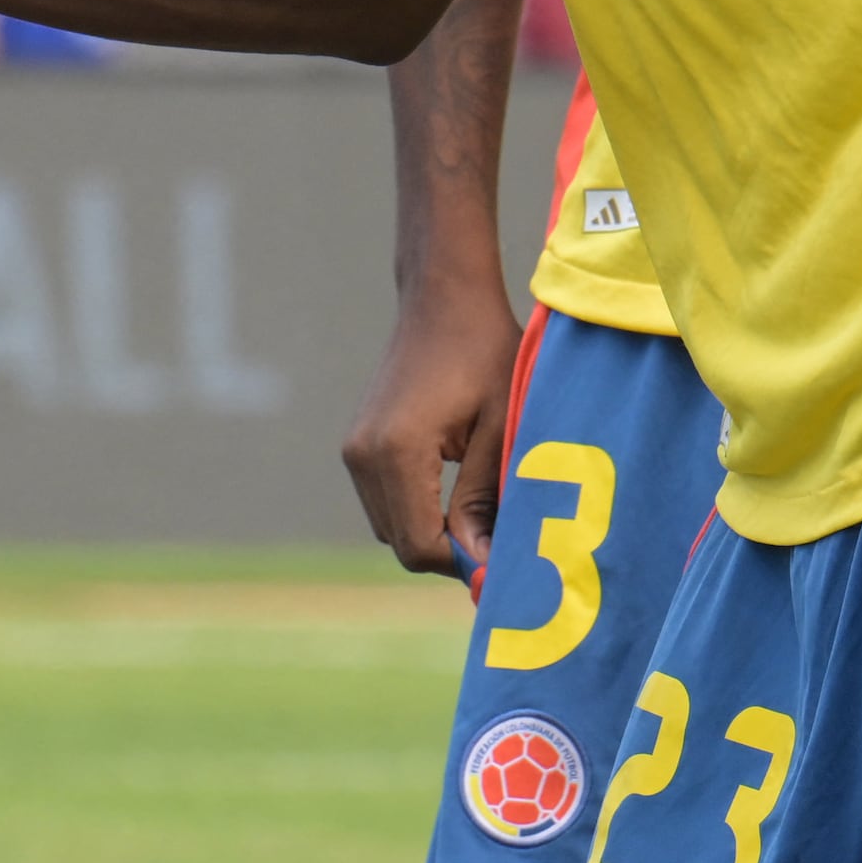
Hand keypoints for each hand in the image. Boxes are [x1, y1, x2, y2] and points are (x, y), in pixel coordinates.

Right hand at [341, 276, 521, 577]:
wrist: (443, 298)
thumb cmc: (484, 352)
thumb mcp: (500, 428)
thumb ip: (484, 499)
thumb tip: (482, 564)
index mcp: (397, 451)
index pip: (420, 546)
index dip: (465, 563)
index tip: (506, 557)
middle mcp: (363, 456)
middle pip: (402, 544)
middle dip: (451, 551)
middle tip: (500, 536)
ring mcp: (354, 451)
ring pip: (392, 528)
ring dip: (434, 532)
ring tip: (482, 511)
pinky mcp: (357, 446)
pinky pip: (386, 503)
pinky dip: (418, 511)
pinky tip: (456, 491)